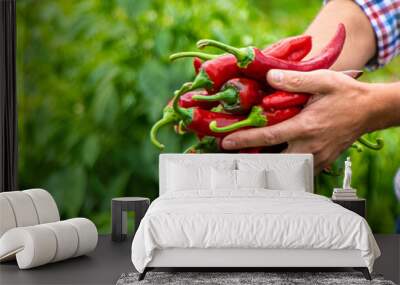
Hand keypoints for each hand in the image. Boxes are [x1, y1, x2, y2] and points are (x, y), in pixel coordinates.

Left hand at [222, 69, 375, 171]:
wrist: (369, 110)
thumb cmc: (346, 94)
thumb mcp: (323, 80)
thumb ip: (295, 80)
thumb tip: (269, 77)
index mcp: (306, 127)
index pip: (269, 136)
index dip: (245, 139)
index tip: (226, 141)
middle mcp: (310, 146)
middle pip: (273, 162)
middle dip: (251, 161)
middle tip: (234, 155)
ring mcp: (316, 158)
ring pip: (285, 170)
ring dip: (266, 166)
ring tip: (249, 158)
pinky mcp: (321, 163)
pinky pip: (298, 172)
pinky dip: (283, 169)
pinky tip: (274, 160)